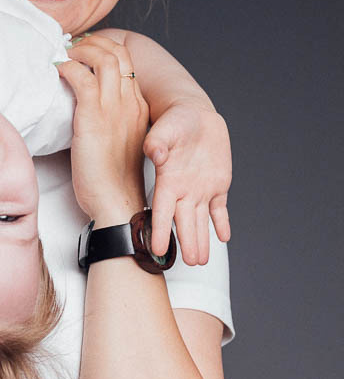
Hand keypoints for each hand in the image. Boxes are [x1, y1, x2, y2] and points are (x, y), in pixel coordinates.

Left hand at [57, 34, 148, 223]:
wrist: (117, 202)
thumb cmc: (112, 179)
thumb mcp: (118, 142)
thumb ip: (111, 120)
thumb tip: (86, 106)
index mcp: (139, 108)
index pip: (127, 64)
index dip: (106, 50)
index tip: (87, 51)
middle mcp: (131, 103)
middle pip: (118, 53)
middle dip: (94, 42)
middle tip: (74, 46)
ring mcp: (115, 109)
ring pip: (103, 59)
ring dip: (80, 50)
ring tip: (65, 55)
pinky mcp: (94, 118)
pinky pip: (82, 78)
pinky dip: (68, 68)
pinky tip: (58, 72)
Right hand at [144, 104, 231, 264]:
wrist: (194, 115)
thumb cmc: (175, 121)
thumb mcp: (165, 129)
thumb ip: (158, 143)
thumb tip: (154, 153)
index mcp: (168, 180)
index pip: (162, 211)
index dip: (160, 230)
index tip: (157, 249)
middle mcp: (183, 190)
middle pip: (184, 222)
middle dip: (187, 242)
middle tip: (189, 263)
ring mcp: (201, 190)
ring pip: (200, 221)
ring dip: (201, 240)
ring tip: (200, 260)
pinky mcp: (217, 186)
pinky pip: (219, 209)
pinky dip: (221, 223)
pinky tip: (223, 237)